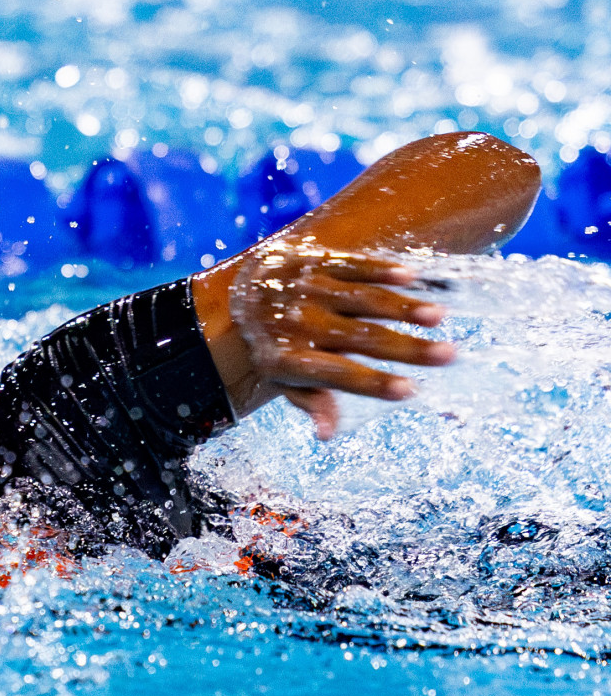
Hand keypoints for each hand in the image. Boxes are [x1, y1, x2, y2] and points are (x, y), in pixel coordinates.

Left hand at [221, 241, 454, 437]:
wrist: (244, 292)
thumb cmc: (277, 346)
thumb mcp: (284, 379)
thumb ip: (311, 401)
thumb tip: (327, 435)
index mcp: (287, 359)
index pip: (336, 374)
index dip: (372, 383)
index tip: (410, 391)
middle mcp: (296, 323)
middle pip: (359, 338)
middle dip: (405, 348)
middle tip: (449, 355)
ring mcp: (306, 289)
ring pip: (360, 299)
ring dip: (401, 306)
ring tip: (439, 316)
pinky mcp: (314, 260)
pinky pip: (351, 265)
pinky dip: (379, 270)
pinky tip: (411, 277)